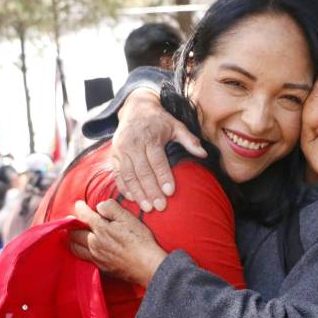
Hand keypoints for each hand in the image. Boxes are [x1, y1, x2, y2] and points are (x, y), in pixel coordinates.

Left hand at [70, 199, 166, 287]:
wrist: (147, 265)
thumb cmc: (141, 240)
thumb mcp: (129, 218)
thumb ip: (112, 208)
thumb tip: (99, 206)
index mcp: (101, 229)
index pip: (84, 216)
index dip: (80, 208)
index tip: (79, 204)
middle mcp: (94, 243)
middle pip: (74, 233)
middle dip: (72, 224)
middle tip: (74, 219)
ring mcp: (96, 257)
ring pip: (75, 247)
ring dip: (73, 239)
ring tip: (76, 234)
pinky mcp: (100, 267)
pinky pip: (82, 257)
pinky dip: (79, 250)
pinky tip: (85, 248)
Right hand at [112, 88, 206, 211]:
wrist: (135, 108)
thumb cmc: (160, 120)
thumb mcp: (176, 125)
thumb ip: (189, 140)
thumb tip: (204, 154)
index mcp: (150, 137)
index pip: (157, 160)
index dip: (163, 176)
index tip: (170, 192)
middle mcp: (133, 144)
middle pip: (142, 171)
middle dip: (151, 190)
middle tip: (160, 206)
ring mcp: (121, 150)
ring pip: (128, 175)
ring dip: (137, 193)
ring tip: (147, 208)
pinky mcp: (114, 156)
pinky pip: (118, 175)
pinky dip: (124, 188)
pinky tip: (132, 199)